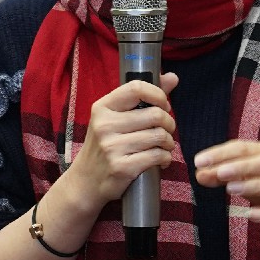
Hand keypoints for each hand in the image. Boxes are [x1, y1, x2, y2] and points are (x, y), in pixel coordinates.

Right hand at [58, 74, 181, 218]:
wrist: (86, 181)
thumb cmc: (104, 146)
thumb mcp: (115, 118)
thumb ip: (144, 97)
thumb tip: (173, 77)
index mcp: (102, 107)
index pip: (137, 88)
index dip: (158, 95)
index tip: (163, 105)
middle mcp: (105, 125)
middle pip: (155, 115)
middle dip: (169, 123)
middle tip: (166, 130)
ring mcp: (112, 147)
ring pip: (159, 136)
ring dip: (169, 143)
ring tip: (164, 147)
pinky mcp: (122, 167)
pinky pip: (157, 156)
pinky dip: (166, 158)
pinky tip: (161, 160)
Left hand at [195, 139, 259, 236]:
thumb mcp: (244, 177)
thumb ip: (220, 175)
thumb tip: (199, 173)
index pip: (243, 148)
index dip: (220, 153)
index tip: (199, 161)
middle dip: (241, 166)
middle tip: (219, 172)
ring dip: (254, 184)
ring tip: (230, 189)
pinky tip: (249, 215)